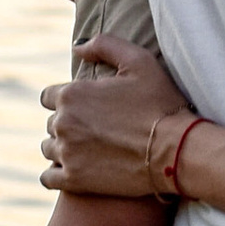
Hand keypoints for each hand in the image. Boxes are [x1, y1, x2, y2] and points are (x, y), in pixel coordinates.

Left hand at [42, 35, 192, 195]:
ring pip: (49, 149)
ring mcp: (67, 153)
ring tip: (88, 151)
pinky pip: (48, 178)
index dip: (68, 100)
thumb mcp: (139, 61)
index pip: (49, 96)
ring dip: (63, 148)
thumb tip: (77, 48)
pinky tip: (74, 171)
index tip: (87, 108)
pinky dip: (57, 174)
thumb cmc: (161, 104)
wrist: (176, 151)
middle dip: (69, 124)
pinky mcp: (74, 180)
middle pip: (51, 123)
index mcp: (72, 94)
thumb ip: (105, 45)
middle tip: (96, 130)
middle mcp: (63, 123)